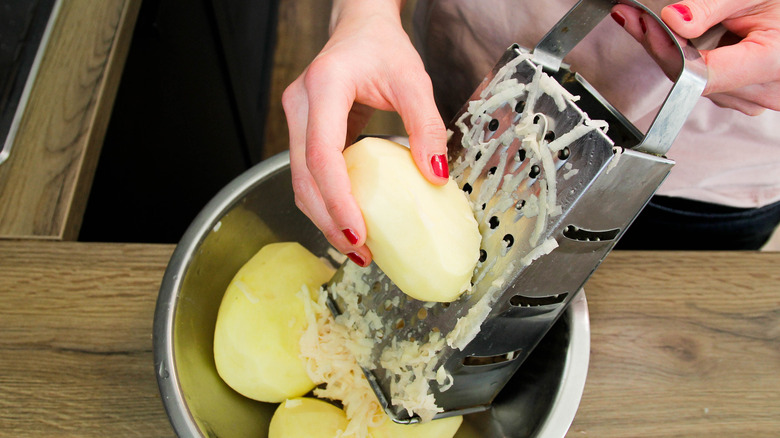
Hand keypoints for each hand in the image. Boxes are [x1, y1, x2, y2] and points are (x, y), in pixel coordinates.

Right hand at [282, 0, 447, 265]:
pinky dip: (326, 201)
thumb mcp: (414, 80)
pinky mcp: (302, 131)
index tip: (359, 234)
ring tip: (356, 246)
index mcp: (324, 88)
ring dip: (323, 217)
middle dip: (328, 221)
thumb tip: (436, 176)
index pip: (322, 156)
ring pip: (299, 181)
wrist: (359, 27)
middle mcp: (300, 105)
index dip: (337, 200)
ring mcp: (296, 119)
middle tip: (359, 252)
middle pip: (303, 177)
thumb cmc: (383, 47)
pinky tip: (350, 219)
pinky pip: (308, 174)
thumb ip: (427, 125)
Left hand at [612, 0, 779, 114]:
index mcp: (773, 62)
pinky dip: (691, 65)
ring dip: (675, 56)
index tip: (648, 27)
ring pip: (696, 86)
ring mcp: (757, 99)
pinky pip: (708, 86)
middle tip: (639, 19)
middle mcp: (767, 90)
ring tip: (657, 26)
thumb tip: (674, 20)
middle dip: (665, 49)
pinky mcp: (747, 99)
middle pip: (694, 81)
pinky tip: (685, 44)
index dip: (670, 51)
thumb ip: (711, 7)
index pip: (702, 75)